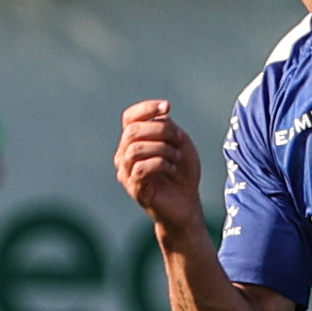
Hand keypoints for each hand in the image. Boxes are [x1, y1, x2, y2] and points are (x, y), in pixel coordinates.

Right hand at [114, 99, 206, 233]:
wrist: (186, 204)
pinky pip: (140, 168)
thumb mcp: (180, 144)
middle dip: (160, 130)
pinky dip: (160, 163)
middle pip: (132, 131)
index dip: (146, 108)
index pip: (130, 117)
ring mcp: (127, 172)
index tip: (168, 107)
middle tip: (179, 140)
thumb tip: (161, 112)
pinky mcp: (135, 188)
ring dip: (161, 148)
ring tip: (177, 156)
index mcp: (134, 141)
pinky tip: (171, 167)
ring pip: (134, 148)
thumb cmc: (182, 173)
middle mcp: (124, 155)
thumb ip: (167, 127)